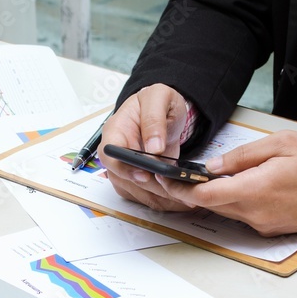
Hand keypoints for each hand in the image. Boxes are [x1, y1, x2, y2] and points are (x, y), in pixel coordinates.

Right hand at [98, 84, 196, 211]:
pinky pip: (147, 195)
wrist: (162, 111)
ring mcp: (125, 169)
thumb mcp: (158, 98)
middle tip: (179, 191)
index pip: (110, 156)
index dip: (124, 168)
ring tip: (187, 198)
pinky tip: (182, 198)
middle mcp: (116, 154)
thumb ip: (154, 119)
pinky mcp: (137, 180)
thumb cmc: (156, 101)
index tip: (144, 175)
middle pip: (126, 179)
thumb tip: (153, 147)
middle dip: (153, 187)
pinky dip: (164, 199)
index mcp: (115, 131)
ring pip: (138, 192)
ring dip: (161, 198)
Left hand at [156, 130, 296, 234]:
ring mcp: (263, 224)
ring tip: (197, 178)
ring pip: (225, 210)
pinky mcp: (269, 228)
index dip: (180, 189)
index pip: (206, 196)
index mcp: (257, 190)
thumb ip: (244, 155)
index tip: (164, 179)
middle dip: (188, 192)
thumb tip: (213, 166)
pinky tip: (230, 186)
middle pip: (210, 205)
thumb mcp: (283, 143)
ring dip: (210, 197)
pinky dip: (230, 201)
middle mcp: (256, 214)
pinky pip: (241, 214)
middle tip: (170, 176)